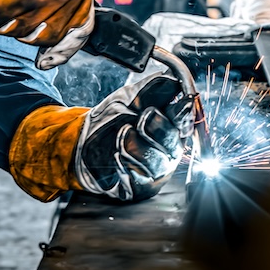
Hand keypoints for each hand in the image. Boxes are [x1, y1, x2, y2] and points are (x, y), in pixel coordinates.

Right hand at [0, 0, 92, 66]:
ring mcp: (37, 4)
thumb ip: (60, 3)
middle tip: (11, 15)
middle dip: (23, 30)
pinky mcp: (10, 3)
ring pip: (14, 31)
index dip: (62, 50)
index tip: (47, 60)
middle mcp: (63, 0)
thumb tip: (52, 40)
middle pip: (42, 36)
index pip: (78, 33)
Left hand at [74, 73, 193, 201]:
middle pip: (175, 144)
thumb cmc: (111, 119)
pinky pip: (140, 182)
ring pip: (157, 163)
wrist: (83, 142)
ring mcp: (157, 171)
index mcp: (172, 126)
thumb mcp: (130, 97)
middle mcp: (169, 151)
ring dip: (135, 146)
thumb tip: (175, 80)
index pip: (186, 121)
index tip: (173, 104)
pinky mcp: (141, 188)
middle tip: (140, 117)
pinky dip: (125, 166)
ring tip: (120, 135)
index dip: (182, 114)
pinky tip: (115, 157)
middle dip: (157, 128)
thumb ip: (153, 89)